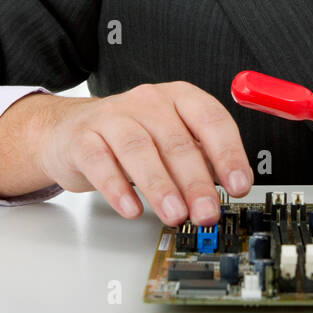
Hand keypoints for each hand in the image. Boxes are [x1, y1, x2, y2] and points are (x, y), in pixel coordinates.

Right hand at [40, 81, 252, 226]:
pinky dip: (117, 188)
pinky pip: (100, 162)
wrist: (73, 130)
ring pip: (139, 149)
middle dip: (195, 182)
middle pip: (176, 140)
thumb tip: (229, 186)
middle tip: (207, 212)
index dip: (228, 154)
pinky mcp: (82, 138)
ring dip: (160, 186)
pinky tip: (132, 208)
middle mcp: (147, 101)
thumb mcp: (171, 140)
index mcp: (178, 98)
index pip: (211, 120)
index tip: (239, 185)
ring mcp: (112, 117)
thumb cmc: (131, 138)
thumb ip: (200, 158)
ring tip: (175, 215)